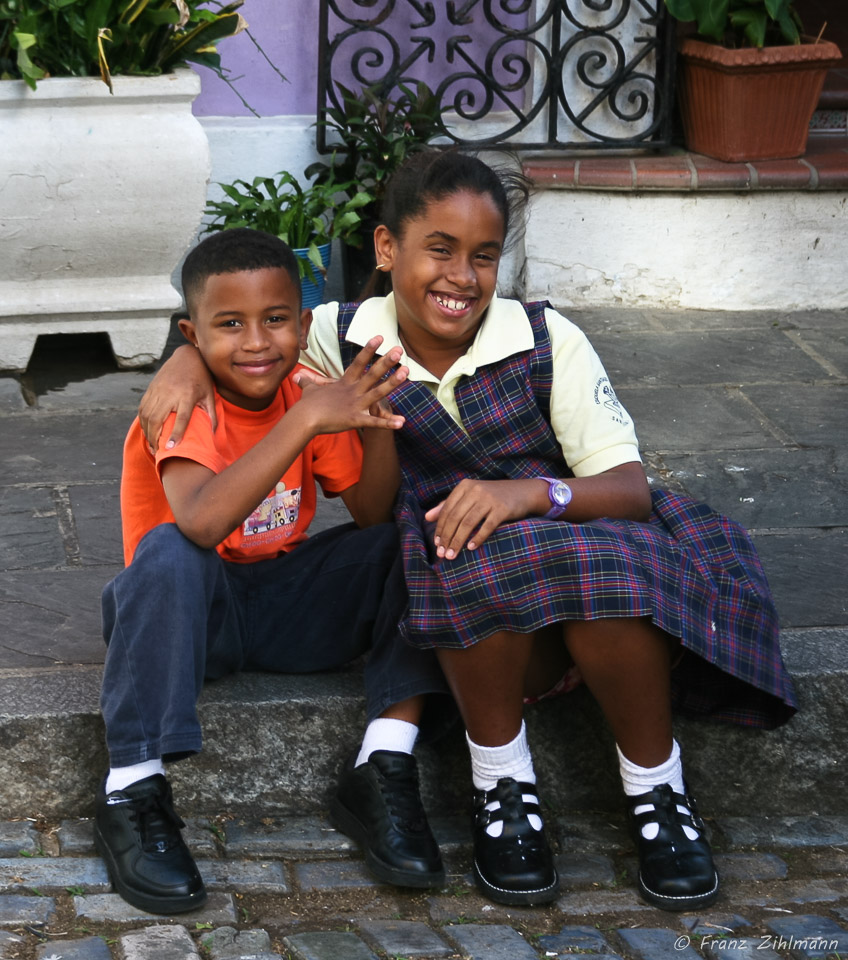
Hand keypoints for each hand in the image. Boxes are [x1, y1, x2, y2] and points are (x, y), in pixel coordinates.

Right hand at [138, 345, 215, 451]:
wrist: (187, 356)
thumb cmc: (202, 378)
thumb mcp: (210, 394)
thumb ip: (212, 414)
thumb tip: (214, 434)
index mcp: (187, 395)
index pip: (180, 418)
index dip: (175, 434)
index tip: (170, 448)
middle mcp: (170, 393)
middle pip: (157, 418)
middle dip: (155, 438)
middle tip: (158, 451)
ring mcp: (158, 390)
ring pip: (147, 415)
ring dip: (147, 432)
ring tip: (152, 445)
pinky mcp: (151, 388)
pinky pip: (142, 408)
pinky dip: (143, 422)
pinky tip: (147, 431)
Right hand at [292, 336, 406, 432]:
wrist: (303, 420)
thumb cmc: (306, 406)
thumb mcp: (308, 390)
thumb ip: (307, 381)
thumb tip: (297, 375)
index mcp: (344, 384)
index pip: (358, 363)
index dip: (369, 350)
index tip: (380, 337)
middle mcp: (352, 392)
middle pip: (372, 374)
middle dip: (386, 362)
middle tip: (399, 350)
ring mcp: (355, 405)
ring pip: (377, 393)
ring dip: (393, 383)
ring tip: (407, 373)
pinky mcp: (355, 420)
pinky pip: (374, 422)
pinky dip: (388, 423)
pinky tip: (402, 422)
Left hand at [424, 478, 543, 558]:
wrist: (523, 492)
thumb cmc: (493, 496)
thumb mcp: (470, 496)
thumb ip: (449, 505)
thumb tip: (427, 517)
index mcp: (464, 486)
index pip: (447, 510)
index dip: (440, 528)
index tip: (437, 544)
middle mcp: (475, 490)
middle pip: (455, 517)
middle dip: (447, 537)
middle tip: (443, 554)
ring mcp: (489, 499)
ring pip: (468, 523)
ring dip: (458, 541)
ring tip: (452, 555)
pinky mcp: (502, 509)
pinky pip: (486, 527)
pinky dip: (477, 538)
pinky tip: (470, 548)